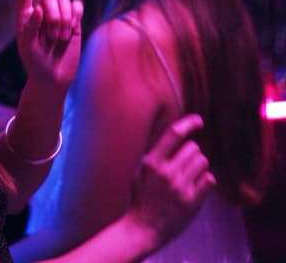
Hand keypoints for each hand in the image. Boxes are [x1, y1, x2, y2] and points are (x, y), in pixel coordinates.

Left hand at [16, 0, 82, 90]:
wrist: (54, 78)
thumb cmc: (35, 64)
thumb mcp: (28, 48)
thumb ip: (31, 28)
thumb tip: (38, 10)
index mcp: (25, 16)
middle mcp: (41, 13)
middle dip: (55, 15)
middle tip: (53, 37)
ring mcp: (58, 16)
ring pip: (65, 0)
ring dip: (65, 18)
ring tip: (61, 38)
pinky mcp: (73, 22)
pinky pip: (77, 5)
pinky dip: (76, 13)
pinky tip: (73, 27)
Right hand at [127, 114, 215, 246]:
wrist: (143, 228)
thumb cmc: (141, 198)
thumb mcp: (140, 173)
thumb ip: (155, 156)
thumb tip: (175, 135)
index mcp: (151, 163)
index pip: (173, 134)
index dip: (188, 123)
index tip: (198, 120)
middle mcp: (166, 173)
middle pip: (193, 148)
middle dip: (191, 154)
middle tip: (183, 165)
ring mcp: (179, 187)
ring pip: (203, 162)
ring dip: (198, 167)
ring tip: (187, 177)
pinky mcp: (191, 200)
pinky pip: (209, 179)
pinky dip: (205, 181)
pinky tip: (194, 188)